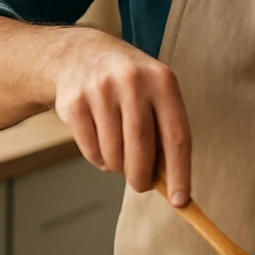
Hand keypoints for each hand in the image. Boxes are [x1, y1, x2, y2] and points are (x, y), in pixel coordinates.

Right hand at [48, 27, 191, 204]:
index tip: (181, 200)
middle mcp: (133, 82)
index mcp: (163, 81)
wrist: (81, 54)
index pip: (177, 136)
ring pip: (113, 154)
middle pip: (142, 148)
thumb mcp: (156, 92)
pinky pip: (91, 150)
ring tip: (120, 155)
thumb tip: (172, 182)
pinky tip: (102, 142)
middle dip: (142, 177)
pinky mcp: (74, 103)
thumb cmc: (131, 84)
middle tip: (142, 186)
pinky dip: (99, 159)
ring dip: (118, 166)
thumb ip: (166, 131)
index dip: (180, 173)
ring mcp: (101, 91)